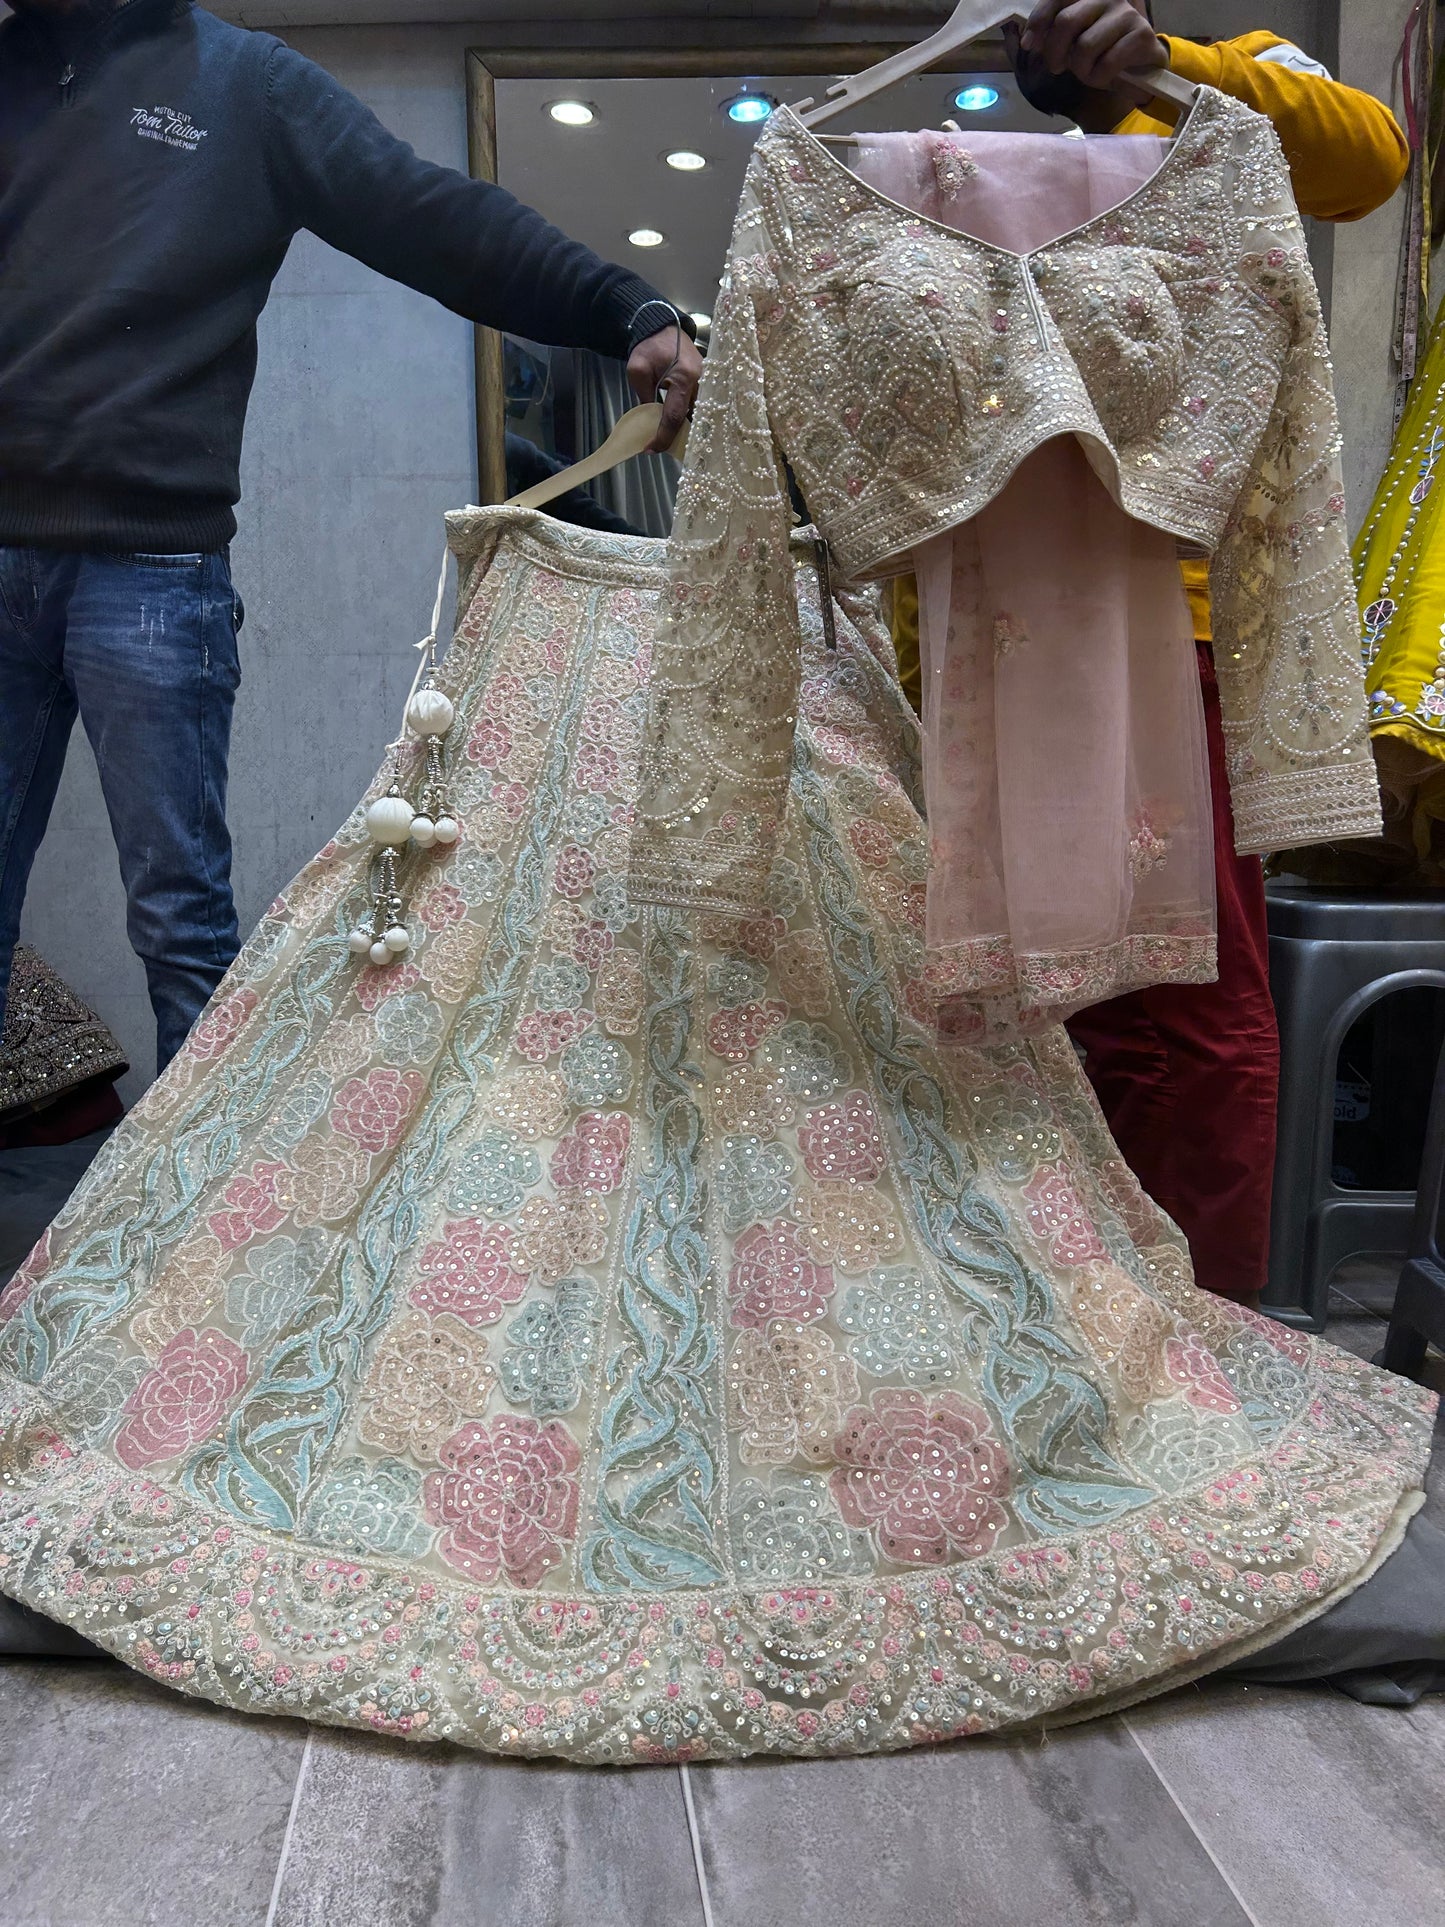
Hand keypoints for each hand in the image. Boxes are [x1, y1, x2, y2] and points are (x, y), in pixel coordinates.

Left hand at [627, 326, 702, 451]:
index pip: (674, 416)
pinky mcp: (708, 383)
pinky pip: (702, 407)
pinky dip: (692, 419)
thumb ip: (645, 398)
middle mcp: (702, 382)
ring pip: (700, 415)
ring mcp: (708, 383)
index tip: (651, 449)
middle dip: (679, 438)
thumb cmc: (649, 347)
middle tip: (662, 448)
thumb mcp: (638, 372)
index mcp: (684, 378)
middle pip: (693, 420)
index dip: (663, 436)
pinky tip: (682, 429)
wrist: (662, 327)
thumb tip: (651, 422)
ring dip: (687, 430)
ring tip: (671, 442)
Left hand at [1018, 0, 1165, 93]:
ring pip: (1085, 46)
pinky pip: (1107, 63)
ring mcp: (1126, 14)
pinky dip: (1099, 78)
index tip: (1029, 44)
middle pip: (1067, 21)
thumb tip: (1029, 40)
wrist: (1140, 71)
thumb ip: (1053, 35)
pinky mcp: (1141, 34)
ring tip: (1089, 72)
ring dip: (1081, 70)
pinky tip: (1106, 76)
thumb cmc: (1102, 55)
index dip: (1039, 20)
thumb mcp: (1073, 43)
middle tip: (1057, 67)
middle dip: (1055, 52)